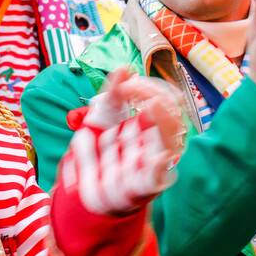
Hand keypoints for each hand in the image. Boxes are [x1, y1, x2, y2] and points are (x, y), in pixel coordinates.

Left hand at [62, 66, 183, 213]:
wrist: (82, 187)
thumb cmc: (99, 151)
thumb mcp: (100, 118)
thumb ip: (112, 94)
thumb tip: (124, 69)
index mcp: (150, 126)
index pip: (165, 100)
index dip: (149, 87)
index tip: (126, 84)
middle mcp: (156, 143)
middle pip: (174, 116)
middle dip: (154, 95)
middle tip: (129, 88)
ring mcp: (152, 164)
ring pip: (172, 141)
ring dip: (165, 120)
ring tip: (152, 103)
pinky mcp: (143, 186)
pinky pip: (159, 176)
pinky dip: (159, 165)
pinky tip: (156, 154)